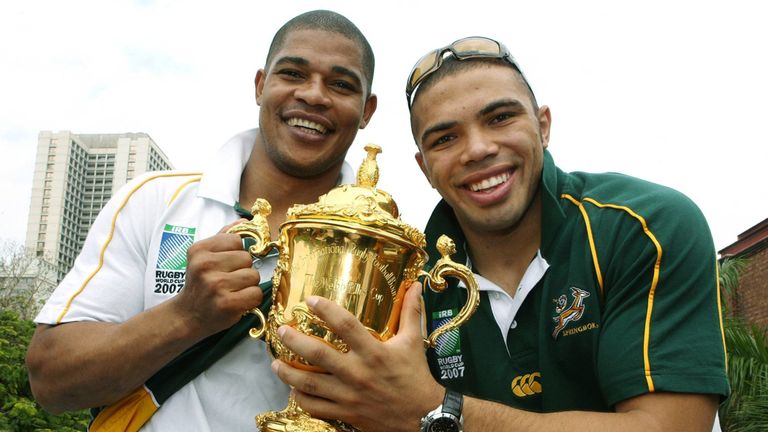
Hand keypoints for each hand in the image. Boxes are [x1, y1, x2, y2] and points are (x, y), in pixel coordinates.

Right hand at [172, 222, 262, 337]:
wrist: (188, 315)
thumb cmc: (200, 283)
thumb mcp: (204, 257)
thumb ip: (223, 237)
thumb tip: (245, 221)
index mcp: (199, 250)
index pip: (236, 240)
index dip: (236, 253)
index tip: (225, 264)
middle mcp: (204, 265)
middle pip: (247, 258)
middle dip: (243, 269)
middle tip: (229, 280)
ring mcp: (215, 285)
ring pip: (253, 275)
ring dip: (248, 285)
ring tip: (232, 291)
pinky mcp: (226, 303)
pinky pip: (256, 293)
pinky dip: (251, 299)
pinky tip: (237, 301)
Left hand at [273, 282, 443, 431]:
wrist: (424, 417)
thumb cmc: (417, 377)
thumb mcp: (414, 342)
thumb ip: (411, 313)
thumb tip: (415, 286)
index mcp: (374, 352)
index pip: (345, 325)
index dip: (326, 310)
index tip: (311, 300)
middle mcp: (358, 373)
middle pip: (318, 354)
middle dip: (294, 341)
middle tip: (282, 331)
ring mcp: (349, 395)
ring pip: (310, 384)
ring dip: (289, 373)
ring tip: (275, 364)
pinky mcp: (346, 413)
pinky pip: (316, 408)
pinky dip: (301, 399)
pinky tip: (294, 389)